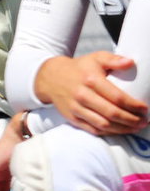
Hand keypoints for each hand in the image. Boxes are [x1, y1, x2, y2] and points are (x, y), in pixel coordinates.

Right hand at [34, 51, 149, 135]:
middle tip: (144, 122)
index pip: (117, 97)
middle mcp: (82, 95)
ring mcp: (76, 108)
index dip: (134, 105)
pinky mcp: (72, 117)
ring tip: (135, 127)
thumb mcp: (95, 58)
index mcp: (91, 80)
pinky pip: (92, 129)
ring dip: (122, 129)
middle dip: (131, 120)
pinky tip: (119, 130)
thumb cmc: (79, 68)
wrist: (51, 78)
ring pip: (103, 124)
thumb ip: (113, 59)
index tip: (145, 109)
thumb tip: (130, 62)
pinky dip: (108, 132)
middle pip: (112, 113)